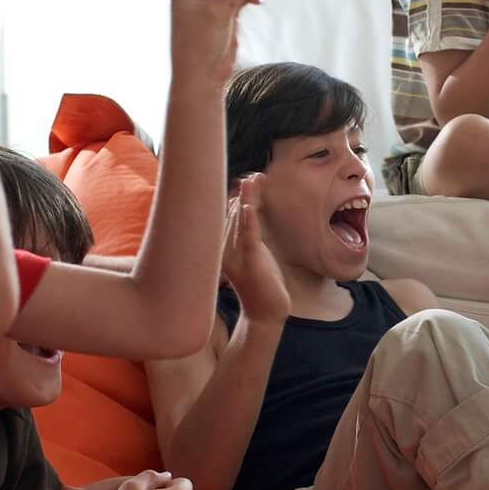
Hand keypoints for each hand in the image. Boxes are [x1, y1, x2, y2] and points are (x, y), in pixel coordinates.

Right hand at [222, 174, 291, 322]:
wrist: (264, 314)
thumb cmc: (260, 283)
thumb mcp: (254, 252)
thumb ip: (249, 230)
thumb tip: (246, 205)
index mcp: (224, 246)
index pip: (230, 215)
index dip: (241, 195)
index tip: (250, 178)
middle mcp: (225, 249)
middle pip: (234, 214)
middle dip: (245, 193)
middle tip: (253, 175)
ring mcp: (236, 256)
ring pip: (240, 221)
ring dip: (248, 199)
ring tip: (252, 179)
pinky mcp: (250, 263)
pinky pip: (248, 239)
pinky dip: (248, 222)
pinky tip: (249, 207)